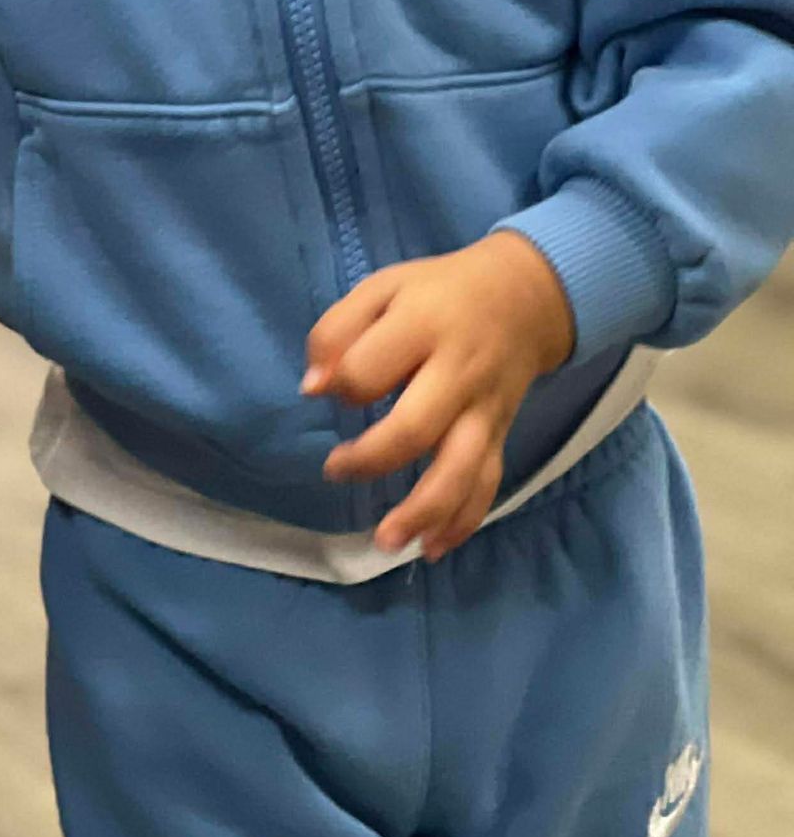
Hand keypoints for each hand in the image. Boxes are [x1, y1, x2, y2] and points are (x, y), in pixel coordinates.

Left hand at [302, 233, 575, 561]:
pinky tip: (433, 548)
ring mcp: (485, 409)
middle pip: (417, 429)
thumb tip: (313, 387)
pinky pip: (488, 484)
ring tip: (387, 540)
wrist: (523, 296)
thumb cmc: (437, 293)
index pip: (371, 368)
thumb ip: (339, 329)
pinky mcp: (500, 434)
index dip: (341, 385)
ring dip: (424, 511)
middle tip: (335, 470)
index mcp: (422, 325)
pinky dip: (464, 521)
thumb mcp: (383, 287)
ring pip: (461, 470)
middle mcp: (459, 372)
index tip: (324, 388)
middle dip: (372, 460)